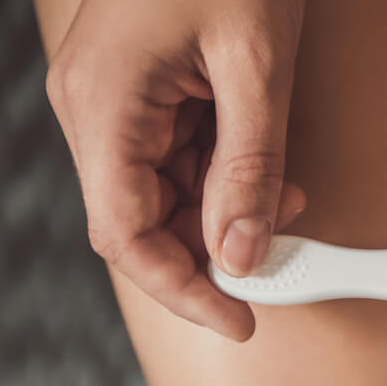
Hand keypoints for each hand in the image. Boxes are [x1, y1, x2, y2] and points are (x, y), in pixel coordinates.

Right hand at [46, 0, 308, 340]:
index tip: (238, 320)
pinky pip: (179, 154)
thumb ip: (250, 166)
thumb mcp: (258, 65)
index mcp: (104, 103)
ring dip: (228, 209)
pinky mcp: (146, 85)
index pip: (126, 233)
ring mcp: (118, 96)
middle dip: (213, 248)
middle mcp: (96, 105)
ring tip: (289, 203)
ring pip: (166, 190)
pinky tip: (270, 171)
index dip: (182, 289)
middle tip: (279, 264)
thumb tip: (242, 249)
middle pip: (143, 218)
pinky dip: (226, 173)